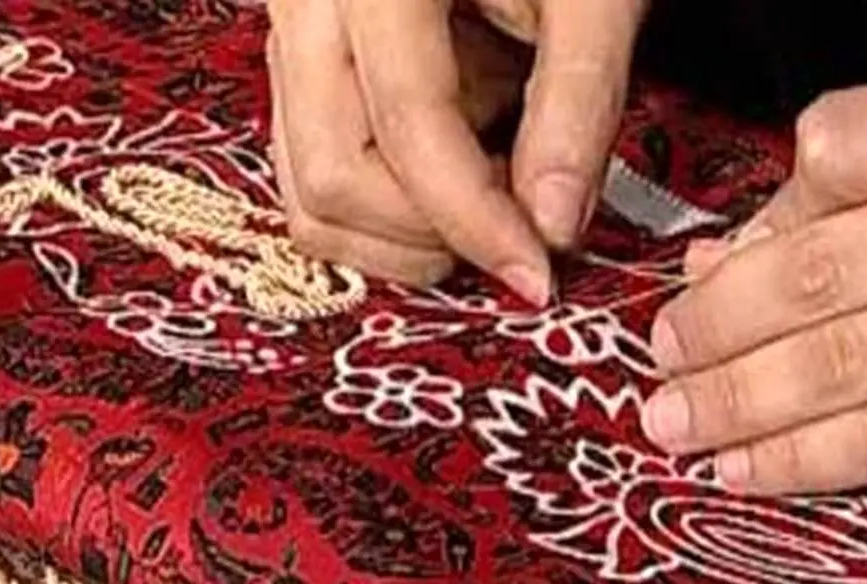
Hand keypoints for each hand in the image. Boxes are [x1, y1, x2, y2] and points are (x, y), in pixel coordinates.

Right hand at [266, 0, 647, 304]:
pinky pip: (310, 177)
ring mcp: (290, 43)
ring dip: (401, 232)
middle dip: (429, 234)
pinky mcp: (299, 72)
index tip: (538, 273)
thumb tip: (554, 226)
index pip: (408, 127)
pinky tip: (451, 170)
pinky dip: (381, 210)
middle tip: (514, 229)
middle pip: (332, 178)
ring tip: (486, 185)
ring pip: (308, 193)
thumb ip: (577, 100)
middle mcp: (305, 8)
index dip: (476, 220)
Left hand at [643, 75, 866, 493]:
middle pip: (828, 274)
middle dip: (722, 329)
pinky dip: (818, 460)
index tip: (694, 278)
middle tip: (659, 362)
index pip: (846, 152)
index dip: (759, 225)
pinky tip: (745, 473)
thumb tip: (718, 259)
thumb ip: (858, 190)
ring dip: (745, 404)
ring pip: (860, 362)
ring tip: (672, 426)